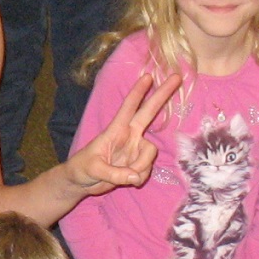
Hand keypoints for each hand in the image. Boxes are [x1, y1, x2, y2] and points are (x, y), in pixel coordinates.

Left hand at [60, 66, 179, 194]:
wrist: (81, 182)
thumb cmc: (82, 168)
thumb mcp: (93, 170)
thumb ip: (115, 174)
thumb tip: (135, 177)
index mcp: (115, 130)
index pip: (128, 107)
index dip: (138, 92)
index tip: (148, 76)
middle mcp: (129, 136)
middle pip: (148, 112)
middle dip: (162, 95)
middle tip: (176, 76)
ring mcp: (135, 148)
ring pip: (150, 154)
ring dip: (141, 168)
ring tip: (124, 177)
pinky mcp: (138, 163)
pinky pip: (146, 170)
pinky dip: (139, 178)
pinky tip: (127, 181)